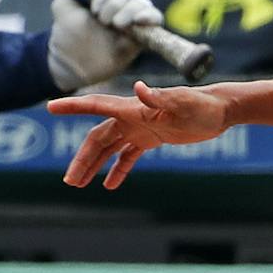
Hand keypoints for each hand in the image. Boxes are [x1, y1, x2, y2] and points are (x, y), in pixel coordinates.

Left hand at [46, 0, 158, 91]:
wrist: (71, 62)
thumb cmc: (66, 33)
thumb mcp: (65, 3)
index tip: (92, 7)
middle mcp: (121, 7)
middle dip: (116, 3)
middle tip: (102, 20)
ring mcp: (133, 22)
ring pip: (144, 4)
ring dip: (129, 11)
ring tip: (115, 25)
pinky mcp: (143, 37)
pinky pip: (156, 19)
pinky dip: (149, 17)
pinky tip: (136, 23)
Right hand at [50, 81, 235, 189]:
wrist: (221, 111)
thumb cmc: (203, 105)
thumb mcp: (183, 103)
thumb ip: (159, 97)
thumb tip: (139, 88)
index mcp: (133, 108)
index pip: (97, 106)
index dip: (73, 107)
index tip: (50, 107)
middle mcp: (132, 118)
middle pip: (98, 139)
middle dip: (82, 159)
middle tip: (70, 181)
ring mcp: (141, 128)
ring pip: (109, 149)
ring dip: (94, 165)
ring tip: (78, 184)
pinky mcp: (152, 139)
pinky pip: (129, 156)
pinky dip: (118, 168)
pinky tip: (109, 184)